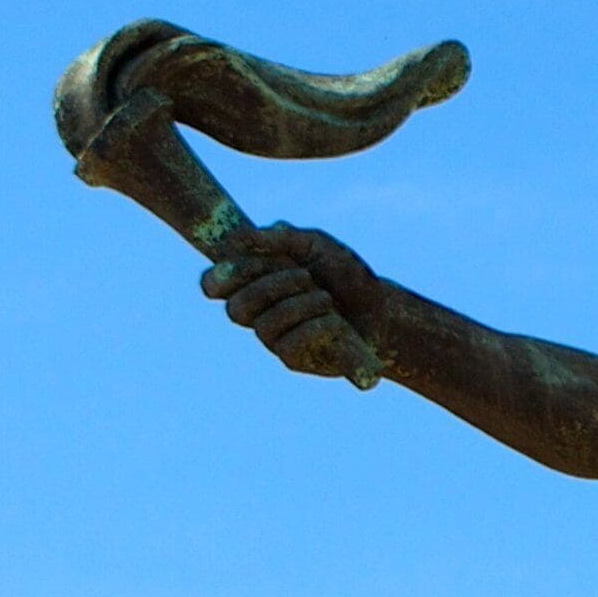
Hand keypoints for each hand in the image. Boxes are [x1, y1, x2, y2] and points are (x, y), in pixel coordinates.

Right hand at [202, 223, 385, 384]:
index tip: (233, 265)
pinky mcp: (294, 359)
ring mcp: (275, 337)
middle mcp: (260, 311)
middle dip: (270, 288)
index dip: (217, 279)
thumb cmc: (345, 275)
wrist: (382, 310)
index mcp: (256, 281)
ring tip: (326, 297)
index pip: (215, 286)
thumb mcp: (315, 245)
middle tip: (305, 276)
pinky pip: (287, 345)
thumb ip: (278, 238)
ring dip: (299, 305)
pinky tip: (332, 320)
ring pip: (263, 327)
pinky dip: (312, 326)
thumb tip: (237, 238)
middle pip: (236, 309)